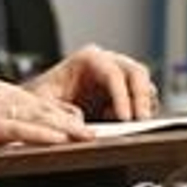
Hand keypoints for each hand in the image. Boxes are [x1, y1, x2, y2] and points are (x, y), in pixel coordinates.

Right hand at [0, 71, 91, 159]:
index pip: (25, 95)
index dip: (53, 108)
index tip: (74, 118)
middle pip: (37, 101)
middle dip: (67, 116)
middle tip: (92, 127)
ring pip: (34, 113)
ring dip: (66, 126)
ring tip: (89, 136)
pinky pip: (18, 128)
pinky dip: (43, 134)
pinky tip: (61, 140)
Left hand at [25, 45, 156, 122]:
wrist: (43, 104)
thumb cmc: (42, 98)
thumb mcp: (43, 103)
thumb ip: (58, 111)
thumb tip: (79, 120)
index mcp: (88, 59)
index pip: (112, 72)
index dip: (122, 95)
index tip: (125, 118)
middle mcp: (107, 62)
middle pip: (136, 72)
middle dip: (141, 97)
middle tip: (141, 122)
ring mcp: (119, 76)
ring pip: (145, 84)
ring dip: (144, 106)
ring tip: (132, 127)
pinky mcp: (126, 92)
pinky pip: (145, 99)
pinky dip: (142, 112)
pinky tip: (125, 125)